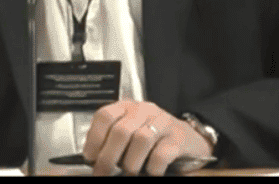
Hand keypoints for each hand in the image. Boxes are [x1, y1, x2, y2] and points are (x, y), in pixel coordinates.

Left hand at [81, 100, 212, 175]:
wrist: (189, 137)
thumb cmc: (154, 137)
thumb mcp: (131, 131)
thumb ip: (113, 140)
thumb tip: (94, 160)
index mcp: (127, 107)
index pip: (105, 116)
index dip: (94, 138)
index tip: (90, 157)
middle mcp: (144, 111)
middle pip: (121, 131)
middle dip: (108, 157)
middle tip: (104, 172)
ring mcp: (162, 122)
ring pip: (141, 140)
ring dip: (131, 163)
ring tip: (130, 171)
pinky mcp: (178, 138)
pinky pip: (161, 154)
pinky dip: (152, 168)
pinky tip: (150, 171)